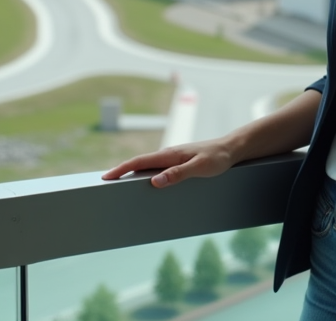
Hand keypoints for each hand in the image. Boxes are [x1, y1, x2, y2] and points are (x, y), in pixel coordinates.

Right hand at [100, 137, 236, 187]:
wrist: (231, 148)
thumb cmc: (218, 158)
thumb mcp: (200, 168)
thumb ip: (179, 174)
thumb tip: (155, 181)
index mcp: (169, 154)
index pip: (139, 161)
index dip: (121, 169)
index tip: (106, 177)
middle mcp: (167, 154)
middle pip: (138, 163)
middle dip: (121, 172)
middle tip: (104, 184)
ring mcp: (172, 158)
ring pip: (147, 166)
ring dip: (132, 173)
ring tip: (119, 186)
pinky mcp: (177, 162)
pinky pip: (156, 168)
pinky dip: (145, 174)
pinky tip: (145, 183)